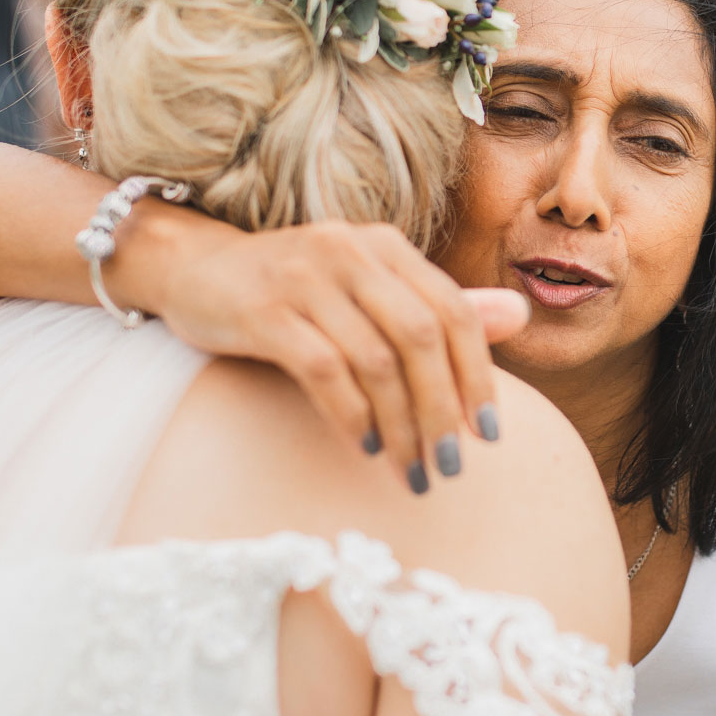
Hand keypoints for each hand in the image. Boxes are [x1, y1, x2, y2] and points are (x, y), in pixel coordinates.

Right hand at [138, 214, 526, 488]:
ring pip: (375, 360)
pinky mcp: (263, 310)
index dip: (479, 375)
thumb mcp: (368, 289)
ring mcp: (305, 278)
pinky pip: (324, 370)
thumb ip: (437, 306)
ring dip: (402, 425)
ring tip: (410, 470)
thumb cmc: (295, 290)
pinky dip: (352, 415)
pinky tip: (367, 446)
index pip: (454, 311)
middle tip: (449, 466)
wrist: (195, 270)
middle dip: (442, 410)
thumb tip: (519, 315)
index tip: (487, 435)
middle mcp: (351, 251)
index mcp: (386, 246)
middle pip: (421, 337)